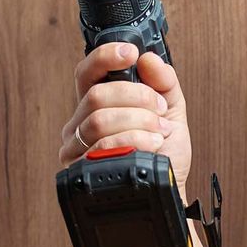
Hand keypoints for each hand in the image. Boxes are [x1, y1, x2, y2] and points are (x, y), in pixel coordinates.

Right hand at [59, 42, 193, 188]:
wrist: (169, 192)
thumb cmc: (165, 153)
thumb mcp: (170, 111)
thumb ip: (164, 83)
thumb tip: (149, 59)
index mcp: (96, 105)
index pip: (86, 72)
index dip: (105, 57)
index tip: (131, 54)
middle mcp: (78, 125)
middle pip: (96, 95)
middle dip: (137, 98)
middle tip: (159, 111)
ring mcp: (76, 149)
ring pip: (99, 120)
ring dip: (139, 122)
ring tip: (158, 132)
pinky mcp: (81, 171)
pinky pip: (104, 146)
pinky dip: (136, 141)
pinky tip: (151, 147)